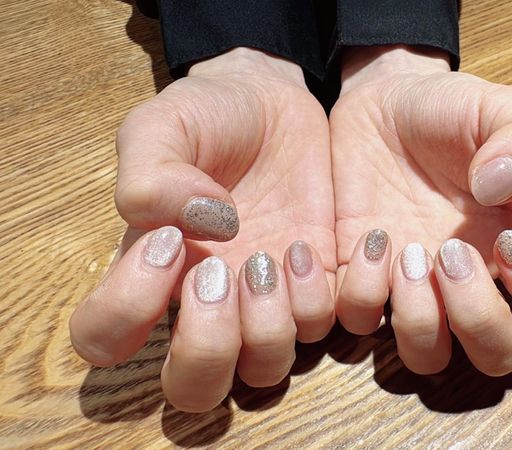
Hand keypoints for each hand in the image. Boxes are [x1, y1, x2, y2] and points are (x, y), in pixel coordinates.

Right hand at [69, 48, 335, 411]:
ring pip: (264, 370)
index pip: (106, 338)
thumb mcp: (160, 127)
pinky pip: (323, 328)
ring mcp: (266, 301)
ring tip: (274, 254)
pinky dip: (318, 299)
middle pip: (193, 386)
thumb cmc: (205, 118)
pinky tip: (310, 244)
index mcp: (149, 272)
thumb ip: (151, 176)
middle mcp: (206, 302)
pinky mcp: (319, 285)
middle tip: (220, 274)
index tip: (167, 242)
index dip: (126, 309)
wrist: (272, 101)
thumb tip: (192, 228)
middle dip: (207, 348)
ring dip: (268, 325)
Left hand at [330, 46, 511, 375]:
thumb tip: (499, 190)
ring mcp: (411, 288)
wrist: (382, 101)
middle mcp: (467, 282)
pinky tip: (369, 236)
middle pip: (497, 358)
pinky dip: (362, 293)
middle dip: (477, 319)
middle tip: (451, 254)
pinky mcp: (357, 278)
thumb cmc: (451, 111)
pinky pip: (360, 323)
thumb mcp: (502, 108)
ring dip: (420, 318)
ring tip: (406, 252)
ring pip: (427, 358)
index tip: (511, 241)